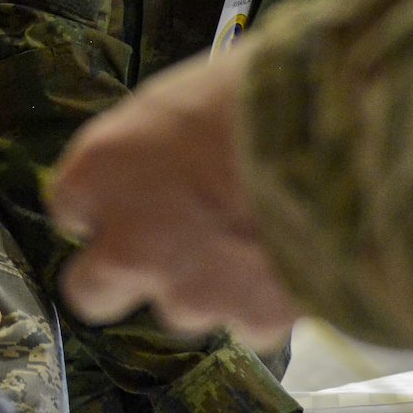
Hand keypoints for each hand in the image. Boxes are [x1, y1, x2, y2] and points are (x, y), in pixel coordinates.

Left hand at [50, 51, 298, 344]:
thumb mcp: (195, 92)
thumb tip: (180, 145)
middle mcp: (129, 240)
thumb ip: (167, 138)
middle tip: (160, 253)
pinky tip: (297, 260)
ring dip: (206, 285)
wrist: (342, 141)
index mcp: (102, 170)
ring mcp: (186, 288)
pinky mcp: (249, 317)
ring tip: (255, 242)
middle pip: (91, 289)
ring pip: (179, 308)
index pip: (70, 203)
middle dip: (119, 277)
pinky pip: (249, 321)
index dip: (105, 203)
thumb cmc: (266, 91)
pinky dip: (268, 301)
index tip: (128, 195)